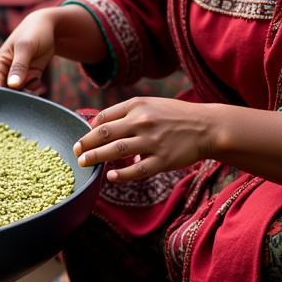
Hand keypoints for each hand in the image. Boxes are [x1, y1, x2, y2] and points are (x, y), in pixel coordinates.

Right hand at [0, 8, 60, 89]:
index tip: (15, 97)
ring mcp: (17, 75)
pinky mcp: (29, 77)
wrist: (49, 27)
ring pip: (19, 93)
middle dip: (18, 94)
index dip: (1, 95)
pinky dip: (35, 90)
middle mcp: (5, 72)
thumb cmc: (33, 32)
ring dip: (28, 93)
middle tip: (30, 88)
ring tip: (36, 81)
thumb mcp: (26, 47)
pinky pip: (29, 90)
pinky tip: (40, 83)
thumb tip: (12, 85)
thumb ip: (19, 67)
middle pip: (7, 92)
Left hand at [74, 97, 218, 182]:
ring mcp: (152, 142)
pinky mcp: (162, 160)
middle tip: (74, 152)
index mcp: (137, 106)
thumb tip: (97, 125)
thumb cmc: (175, 116)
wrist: (207, 126)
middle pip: (104, 134)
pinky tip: (110, 176)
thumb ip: (126, 112)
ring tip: (83, 163)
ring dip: (95, 157)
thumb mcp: (150, 104)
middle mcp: (142, 122)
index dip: (89, 129)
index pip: (104, 117)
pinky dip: (121, 174)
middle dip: (85, 144)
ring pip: (116, 151)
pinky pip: (137, 170)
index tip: (83, 138)